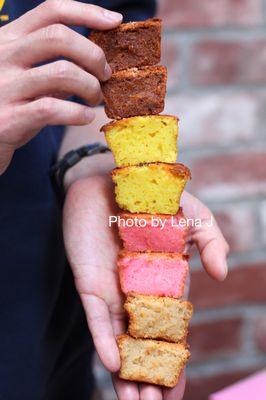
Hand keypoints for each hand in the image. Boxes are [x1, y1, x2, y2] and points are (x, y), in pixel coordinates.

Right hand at [0, 0, 121, 173]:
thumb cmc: (10, 108)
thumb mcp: (28, 79)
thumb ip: (54, 66)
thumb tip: (98, 61)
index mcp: (9, 40)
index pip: (51, 11)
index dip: (87, 12)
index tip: (115, 21)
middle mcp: (3, 57)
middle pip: (59, 37)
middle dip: (94, 55)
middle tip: (105, 75)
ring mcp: (4, 87)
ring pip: (62, 72)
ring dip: (91, 87)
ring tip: (95, 100)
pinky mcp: (9, 118)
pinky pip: (53, 108)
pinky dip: (78, 113)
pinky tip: (85, 118)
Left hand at [63, 175, 228, 399]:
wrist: (112, 178)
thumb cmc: (154, 197)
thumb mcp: (194, 216)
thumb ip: (212, 242)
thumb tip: (221, 275)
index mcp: (164, 285)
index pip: (171, 331)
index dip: (175, 361)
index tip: (177, 391)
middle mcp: (137, 294)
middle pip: (145, 343)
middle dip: (150, 375)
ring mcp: (113, 289)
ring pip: (120, 338)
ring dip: (126, 370)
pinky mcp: (89, 281)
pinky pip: (96, 315)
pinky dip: (104, 338)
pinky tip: (112, 362)